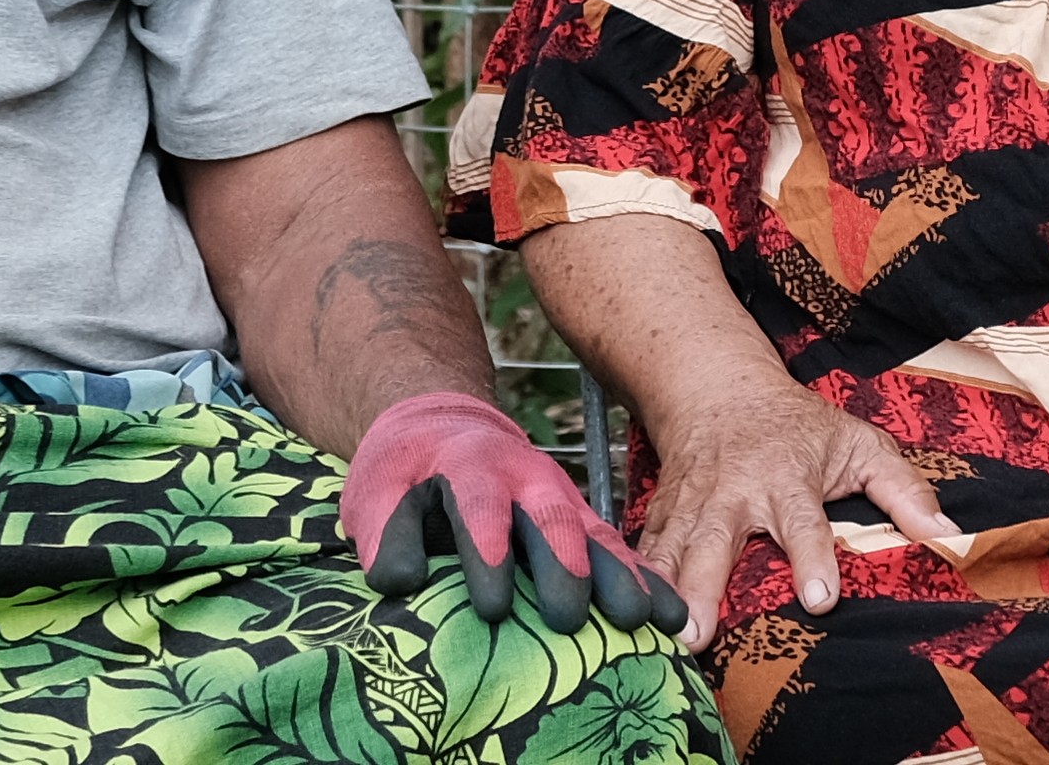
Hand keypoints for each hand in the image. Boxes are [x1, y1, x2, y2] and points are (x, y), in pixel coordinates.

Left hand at [347, 393, 687, 631]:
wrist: (446, 427)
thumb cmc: (407, 470)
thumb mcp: (377, 489)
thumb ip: (384, 530)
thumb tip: (395, 581)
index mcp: (471, 466)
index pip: (480, 506)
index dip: (486, 552)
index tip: (490, 605)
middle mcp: (527, 479)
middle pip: (550, 521)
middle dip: (563, 569)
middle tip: (570, 620)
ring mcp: (562, 501)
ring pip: (595, 536)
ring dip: (620, 579)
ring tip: (646, 621)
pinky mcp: (583, 524)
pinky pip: (619, 551)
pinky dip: (646, 581)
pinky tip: (671, 616)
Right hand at [629, 374, 971, 619]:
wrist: (718, 391)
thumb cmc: (797, 427)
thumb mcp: (859, 443)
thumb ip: (903, 490)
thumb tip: (947, 533)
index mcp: (787, 478)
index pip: (802, 523)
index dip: (811, 559)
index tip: (819, 599)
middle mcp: (734, 494)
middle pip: (717, 544)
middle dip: (705, 588)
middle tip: (698, 634)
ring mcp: (692, 505)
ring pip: (672, 551)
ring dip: (664, 595)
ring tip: (664, 639)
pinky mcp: (663, 514)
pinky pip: (646, 551)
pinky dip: (638, 582)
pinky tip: (630, 619)